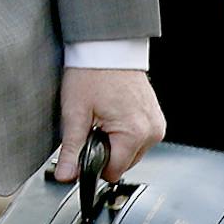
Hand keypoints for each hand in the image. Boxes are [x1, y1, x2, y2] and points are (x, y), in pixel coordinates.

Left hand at [53, 67, 164, 182]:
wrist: (106, 48)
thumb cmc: (91, 73)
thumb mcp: (74, 112)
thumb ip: (71, 148)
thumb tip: (67, 175)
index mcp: (134, 134)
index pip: (113, 171)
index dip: (94, 163)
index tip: (84, 146)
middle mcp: (151, 132)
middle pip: (124, 163)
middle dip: (105, 150)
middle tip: (92, 124)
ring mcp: (156, 125)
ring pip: (132, 152)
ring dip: (115, 142)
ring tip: (102, 116)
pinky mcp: (156, 119)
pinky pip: (139, 138)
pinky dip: (125, 133)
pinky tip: (113, 114)